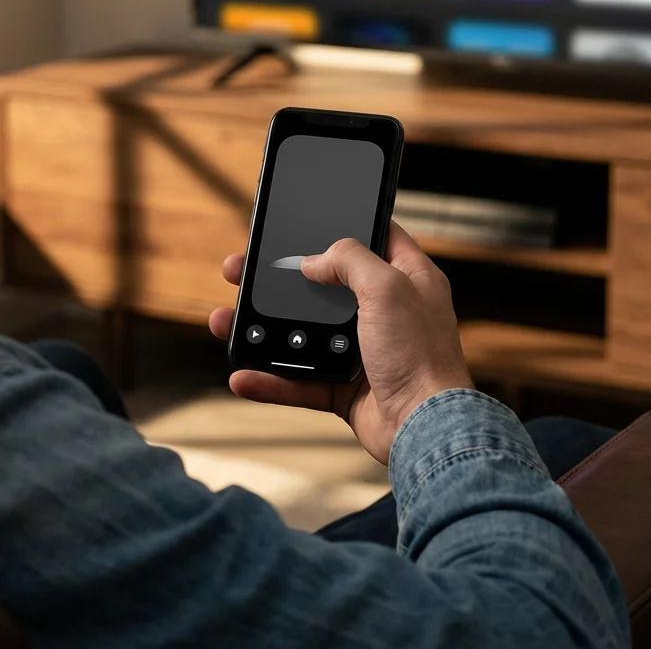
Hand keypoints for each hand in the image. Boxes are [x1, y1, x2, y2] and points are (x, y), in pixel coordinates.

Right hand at [210, 223, 473, 464]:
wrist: (425, 428)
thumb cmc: (421, 356)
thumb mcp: (388, 288)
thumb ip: (350, 260)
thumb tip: (313, 260)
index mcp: (407, 280)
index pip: (376, 239)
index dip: (342, 228)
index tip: (306, 223)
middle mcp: (385, 313)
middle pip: (323, 287)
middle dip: (279, 281)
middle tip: (241, 272)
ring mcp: (362, 352)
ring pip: (302, 334)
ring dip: (263, 330)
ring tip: (225, 321)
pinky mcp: (345, 389)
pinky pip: (299, 381)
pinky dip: (271, 380)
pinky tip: (243, 375)